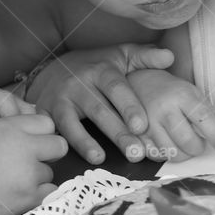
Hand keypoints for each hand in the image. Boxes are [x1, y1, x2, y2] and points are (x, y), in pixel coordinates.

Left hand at [0, 79, 34, 143]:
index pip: (3, 99)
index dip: (14, 118)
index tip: (16, 139)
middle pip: (16, 103)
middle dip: (26, 122)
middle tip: (31, 145)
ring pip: (16, 111)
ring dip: (23, 128)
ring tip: (28, 148)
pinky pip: (8, 120)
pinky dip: (15, 132)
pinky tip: (18, 148)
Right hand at [0, 113, 66, 214]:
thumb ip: (7, 130)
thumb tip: (21, 135)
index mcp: (11, 127)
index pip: (46, 123)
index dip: (41, 133)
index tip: (33, 141)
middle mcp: (26, 147)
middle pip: (59, 145)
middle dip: (49, 152)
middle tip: (33, 161)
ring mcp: (30, 173)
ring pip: (50, 172)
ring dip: (37, 177)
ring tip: (14, 181)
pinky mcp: (29, 196)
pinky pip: (49, 192)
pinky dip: (38, 194)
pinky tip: (21, 194)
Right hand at [28, 44, 174, 163]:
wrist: (55, 67)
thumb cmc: (98, 66)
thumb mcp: (122, 55)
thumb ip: (146, 57)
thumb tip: (170, 57)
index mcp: (101, 71)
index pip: (116, 88)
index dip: (128, 107)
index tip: (141, 126)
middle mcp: (78, 84)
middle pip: (99, 110)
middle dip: (117, 133)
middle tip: (135, 153)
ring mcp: (59, 100)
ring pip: (71, 123)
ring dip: (84, 142)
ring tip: (99, 159)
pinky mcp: (44, 113)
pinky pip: (50, 130)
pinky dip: (57, 143)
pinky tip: (64, 157)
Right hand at [126, 69, 214, 161]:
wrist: (134, 80)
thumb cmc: (167, 88)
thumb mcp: (190, 90)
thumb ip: (207, 109)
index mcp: (181, 94)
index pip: (203, 119)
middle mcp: (164, 108)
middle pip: (188, 141)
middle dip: (199, 148)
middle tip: (200, 145)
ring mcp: (149, 122)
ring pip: (172, 153)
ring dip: (184, 155)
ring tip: (186, 146)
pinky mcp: (137, 134)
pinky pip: (156, 155)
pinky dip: (167, 155)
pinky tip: (170, 146)